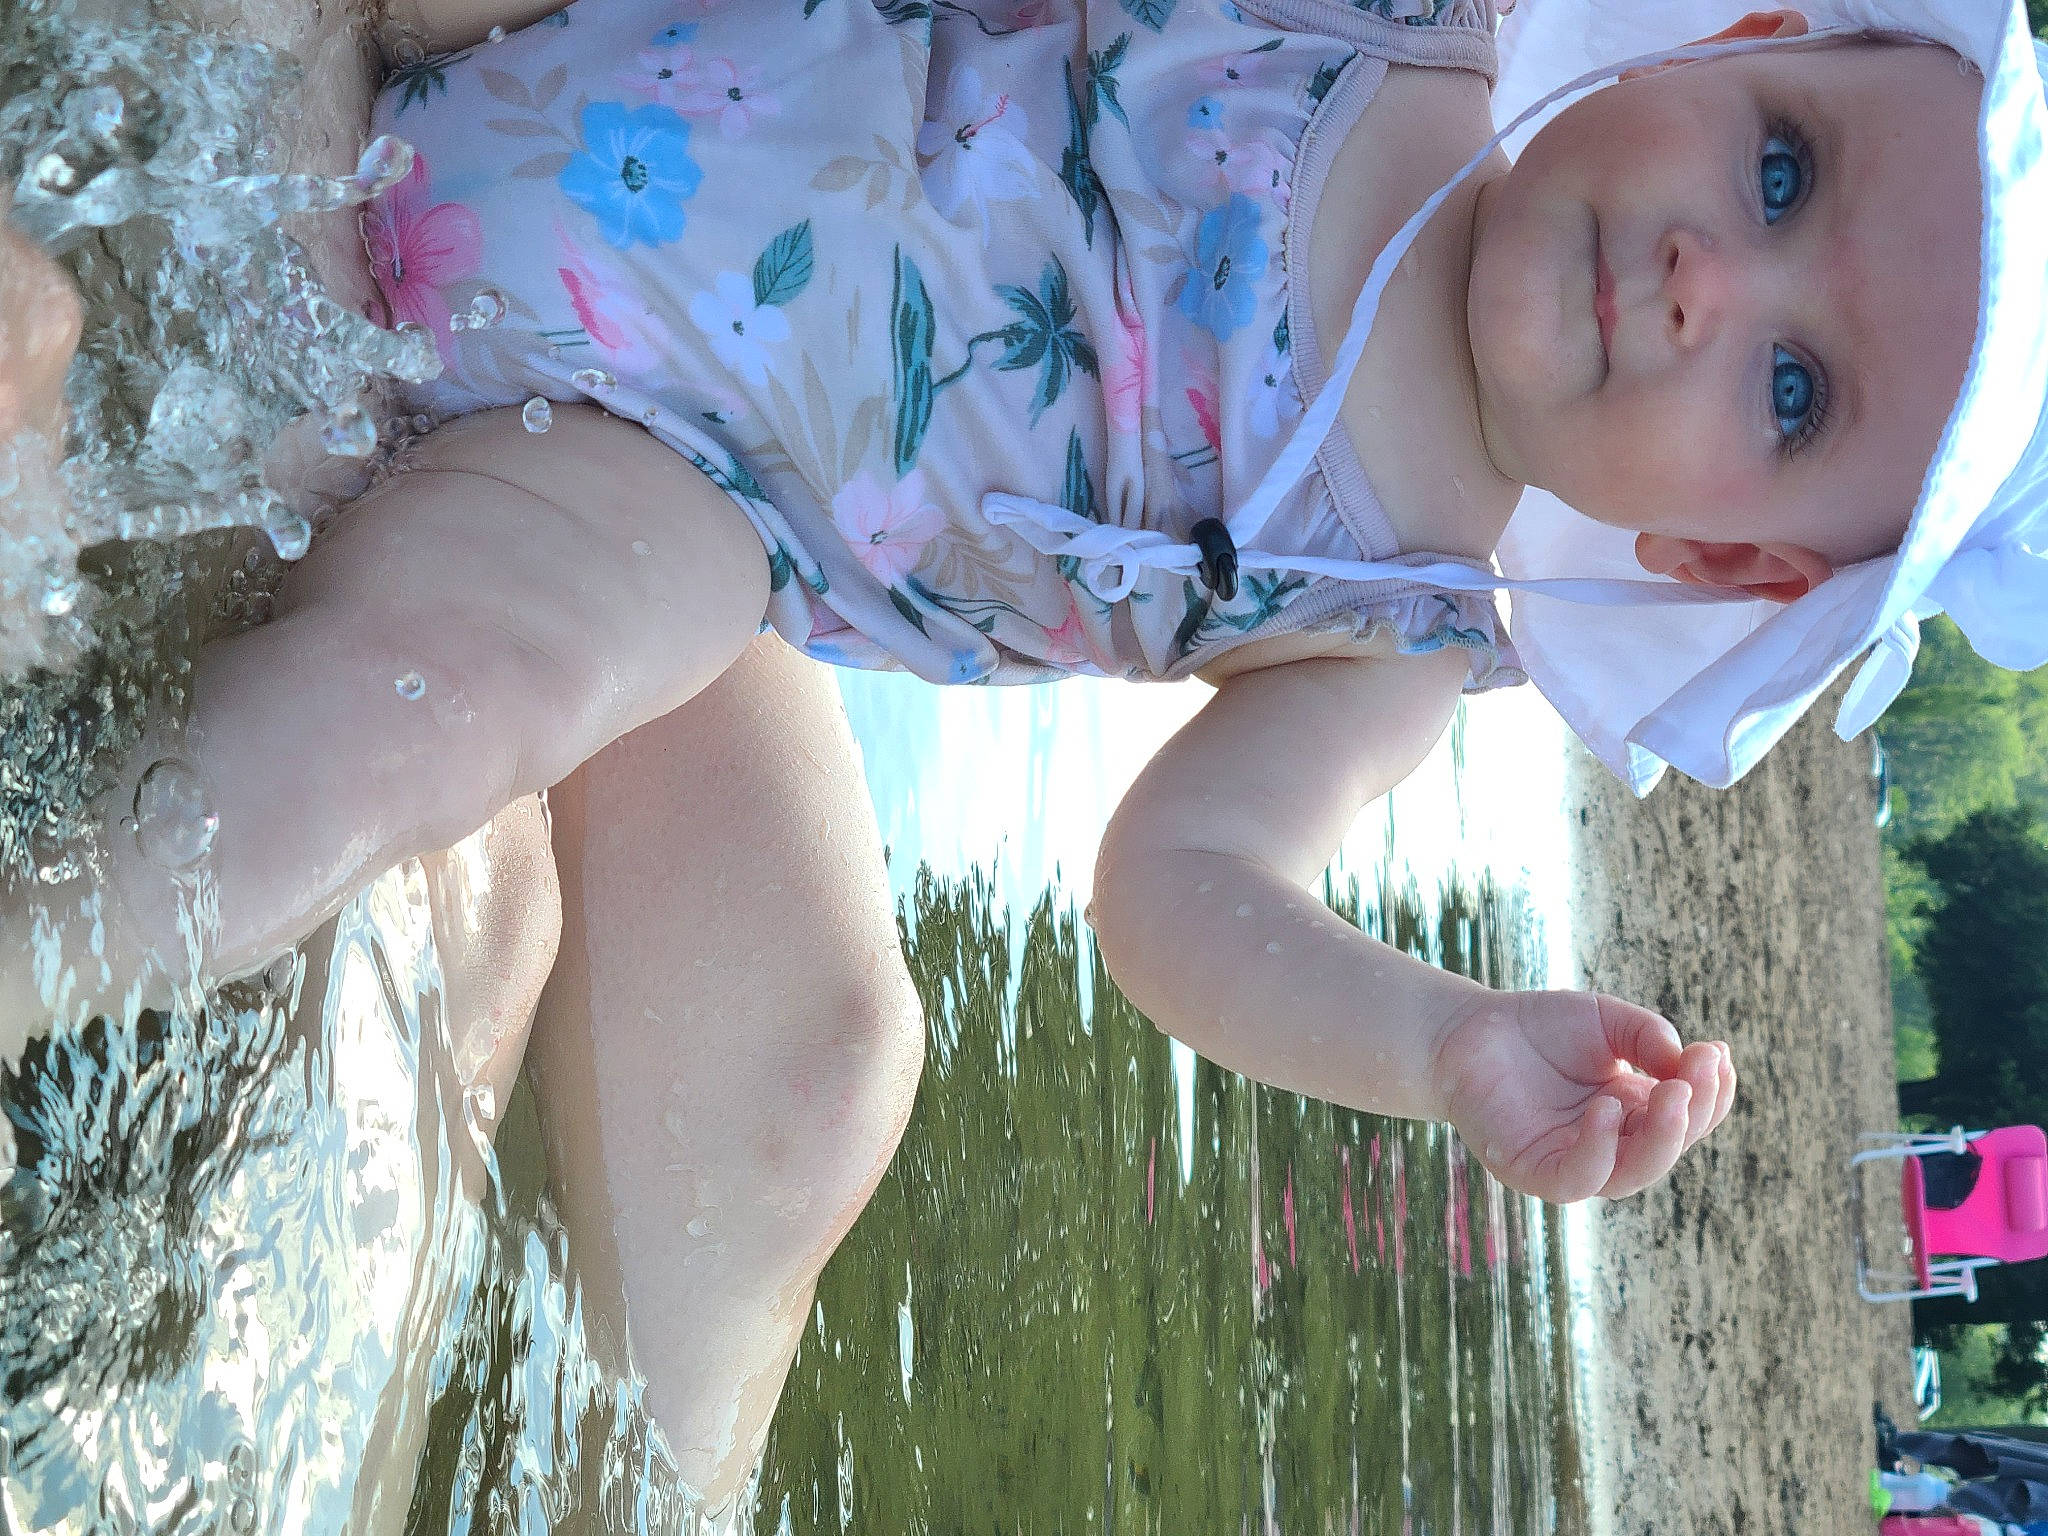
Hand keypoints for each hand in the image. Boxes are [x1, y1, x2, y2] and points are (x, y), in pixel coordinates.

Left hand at [1428, 989, 1734, 1203]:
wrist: (1469, 1030)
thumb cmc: (1540, 1028)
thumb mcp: (1607, 1021)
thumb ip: (1648, 1038)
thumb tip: (1689, 1062)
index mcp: (1638, 1114)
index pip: (1689, 1119)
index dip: (1712, 1093)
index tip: (1718, 1054)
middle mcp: (1612, 1145)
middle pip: (1667, 1148)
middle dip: (1693, 1113)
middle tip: (1698, 1071)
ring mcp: (1573, 1162)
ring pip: (1631, 1174)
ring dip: (1661, 1139)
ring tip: (1671, 1094)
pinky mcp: (1533, 1172)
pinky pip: (1576, 1179)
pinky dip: (1598, 1151)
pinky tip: (1608, 1110)